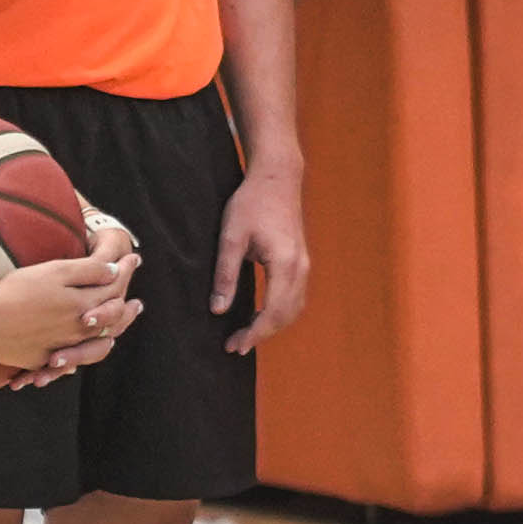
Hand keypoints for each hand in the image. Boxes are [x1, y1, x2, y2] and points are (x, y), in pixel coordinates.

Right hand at [0, 226, 144, 384]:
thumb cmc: (17, 292)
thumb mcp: (55, 272)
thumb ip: (88, 272)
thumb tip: (115, 271)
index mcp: (83, 306)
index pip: (113, 288)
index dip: (125, 271)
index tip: (134, 259)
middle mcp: (76, 331)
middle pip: (109, 322)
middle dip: (125, 311)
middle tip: (137, 306)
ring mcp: (58, 348)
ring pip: (92, 347)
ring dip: (106, 339)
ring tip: (114, 335)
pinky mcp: (38, 360)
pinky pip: (63, 364)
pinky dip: (74, 361)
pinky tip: (75, 360)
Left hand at [212, 154, 316, 346]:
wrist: (277, 177)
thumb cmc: (252, 203)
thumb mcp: (231, 237)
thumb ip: (225, 275)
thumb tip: (218, 310)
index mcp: (284, 264)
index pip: (273, 311)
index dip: (254, 333)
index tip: (234, 346)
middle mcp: (300, 267)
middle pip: (287, 314)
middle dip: (262, 334)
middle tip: (235, 346)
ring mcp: (304, 264)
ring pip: (294, 308)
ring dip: (272, 325)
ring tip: (246, 334)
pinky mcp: (301, 260)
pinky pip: (295, 296)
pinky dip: (279, 312)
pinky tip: (259, 314)